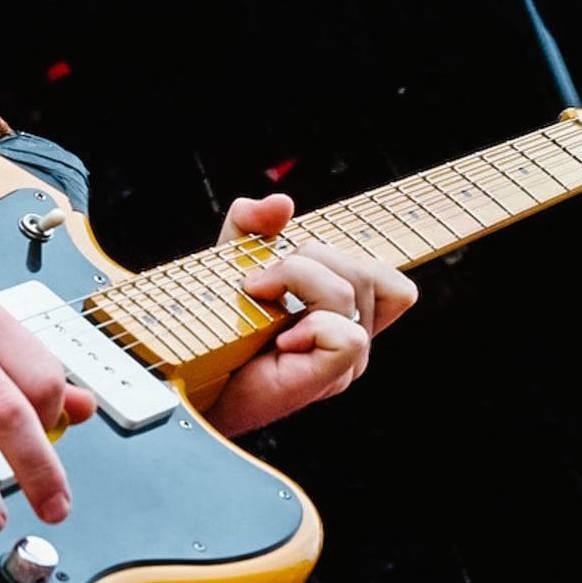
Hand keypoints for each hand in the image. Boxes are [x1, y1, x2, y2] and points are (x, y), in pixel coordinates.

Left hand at [204, 193, 418, 435]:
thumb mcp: (230, 260)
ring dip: (295, 278)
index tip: (354, 240)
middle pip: (365, 270)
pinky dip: (310, 324)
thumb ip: (253, 224)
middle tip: (258, 280)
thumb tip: (283, 203)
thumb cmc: (214, 327)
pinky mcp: (330, 377)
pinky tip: (278, 338)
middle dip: (307, 256)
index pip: (391, 282)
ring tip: (257, 298)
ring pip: (350, 291)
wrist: (190, 379)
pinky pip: (347, 333)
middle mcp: (353, 337)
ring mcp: (346, 362)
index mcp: (342, 313)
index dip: (380, 256)